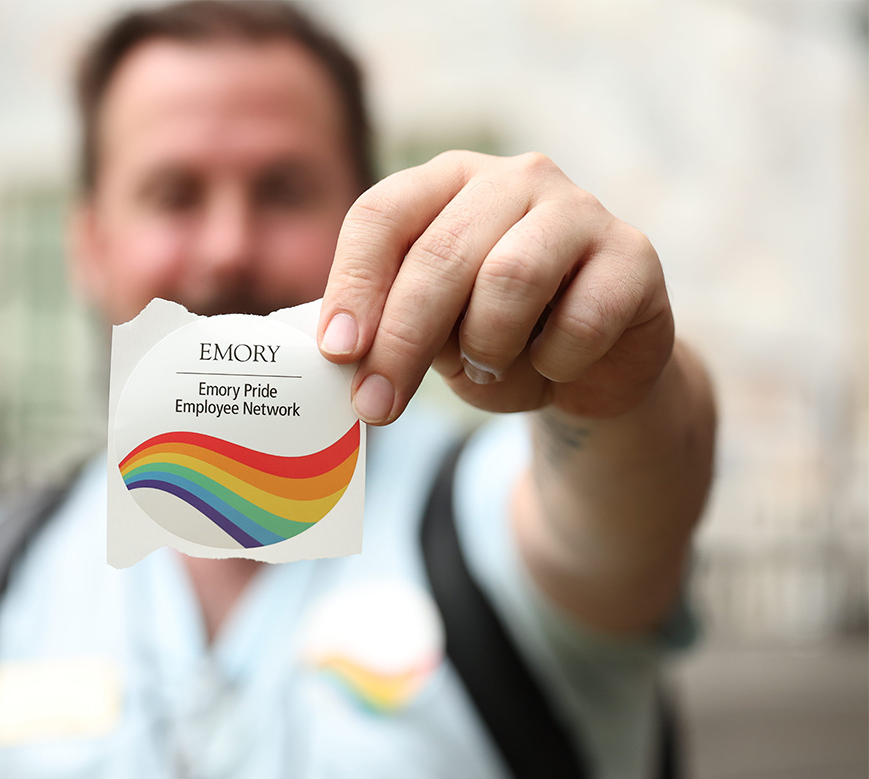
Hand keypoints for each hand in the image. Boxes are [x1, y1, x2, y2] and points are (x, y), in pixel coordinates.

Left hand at [318, 151, 674, 421]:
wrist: (587, 369)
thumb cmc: (494, 339)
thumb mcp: (431, 334)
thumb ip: (390, 328)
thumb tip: (345, 353)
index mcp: (446, 182)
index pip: (381, 214)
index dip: (354, 286)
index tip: (338, 353)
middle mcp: (513, 178)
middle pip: (440, 255)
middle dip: (402, 342)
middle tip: (377, 406)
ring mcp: (579, 209)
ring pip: (510, 278)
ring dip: (487, 345)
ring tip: (489, 366)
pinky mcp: (634, 255)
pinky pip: (581, 319)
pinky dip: (555, 362)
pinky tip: (555, 364)